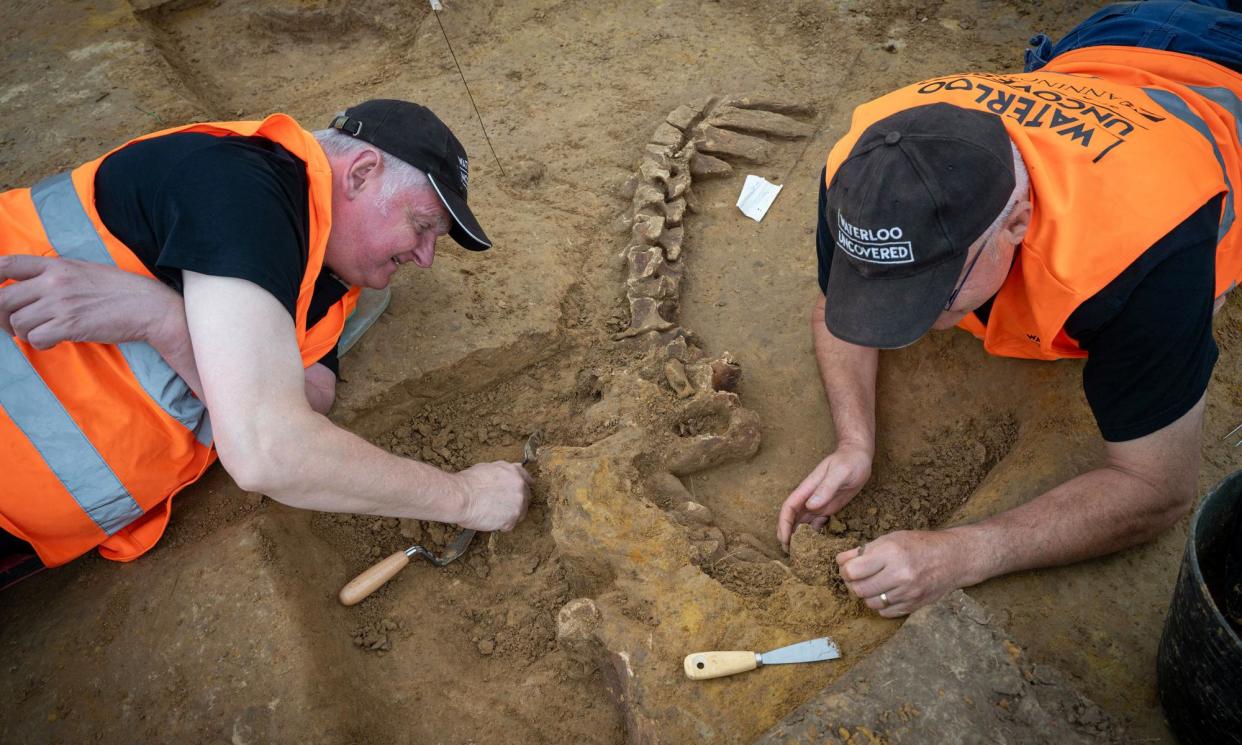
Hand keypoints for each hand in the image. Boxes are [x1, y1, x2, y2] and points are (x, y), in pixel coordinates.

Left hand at [0, 254, 180, 348]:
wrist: (148, 306)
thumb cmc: (119, 290)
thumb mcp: (84, 270)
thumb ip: (55, 275)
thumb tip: (28, 288)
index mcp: (56, 265)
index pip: (5, 265)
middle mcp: (54, 282)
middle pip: (2, 299)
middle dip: (1, 317)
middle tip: (14, 325)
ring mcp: (61, 303)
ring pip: (17, 322)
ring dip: (24, 333)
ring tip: (42, 333)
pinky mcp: (70, 325)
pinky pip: (35, 338)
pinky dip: (41, 344)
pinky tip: (54, 341)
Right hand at [453, 461, 532, 531]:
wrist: (461, 496)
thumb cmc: (468, 482)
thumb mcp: (488, 467)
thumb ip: (504, 470)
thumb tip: (512, 469)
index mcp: (514, 473)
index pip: (526, 480)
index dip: (521, 488)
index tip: (518, 493)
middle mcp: (520, 487)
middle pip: (525, 498)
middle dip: (514, 503)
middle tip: (500, 506)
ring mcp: (518, 503)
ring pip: (519, 513)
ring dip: (508, 515)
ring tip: (492, 513)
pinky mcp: (512, 519)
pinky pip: (509, 525)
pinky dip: (501, 525)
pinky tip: (489, 520)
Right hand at [778, 446, 872, 549]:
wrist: (858, 456)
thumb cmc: (849, 461)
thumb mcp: (840, 473)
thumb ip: (826, 488)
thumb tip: (811, 506)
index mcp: (807, 489)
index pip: (788, 508)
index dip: (783, 524)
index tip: (784, 540)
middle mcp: (809, 498)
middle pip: (792, 518)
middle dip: (787, 535)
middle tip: (790, 554)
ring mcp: (818, 504)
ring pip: (802, 523)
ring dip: (799, 538)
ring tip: (801, 555)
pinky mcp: (827, 508)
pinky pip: (816, 524)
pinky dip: (813, 536)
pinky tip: (817, 547)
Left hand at [835, 529, 971, 616]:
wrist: (953, 558)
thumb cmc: (919, 545)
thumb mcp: (891, 538)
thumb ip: (865, 550)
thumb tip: (841, 561)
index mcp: (891, 553)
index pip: (852, 571)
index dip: (845, 569)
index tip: (848, 566)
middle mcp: (899, 574)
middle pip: (858, 589)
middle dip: (853, 583)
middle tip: (858, 576)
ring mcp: (907, 593)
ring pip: (870, 602)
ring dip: (867, 594)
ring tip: (873, 583)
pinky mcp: (913, 606)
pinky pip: (884, 612)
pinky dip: (880, 604)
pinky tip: (886, 592)